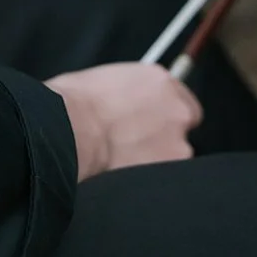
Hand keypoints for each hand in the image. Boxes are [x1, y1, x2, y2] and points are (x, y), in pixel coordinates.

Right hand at [45, 63, 202, 181]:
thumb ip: (130, 91)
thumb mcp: (107, 79)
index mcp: (159, 80)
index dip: (165, 111)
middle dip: (165, 133)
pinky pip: (165, 176)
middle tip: (137, 142)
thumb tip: (129, 103)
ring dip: (158, 157)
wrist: (74, 131)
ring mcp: (177, 141)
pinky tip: (128, 172)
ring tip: (128, 160)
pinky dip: (151, 177)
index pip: (180, 98)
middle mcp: (176, 108)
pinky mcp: (170, 169)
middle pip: (182, 125)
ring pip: (175, 154)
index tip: (154, 120)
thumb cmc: (76, 103)